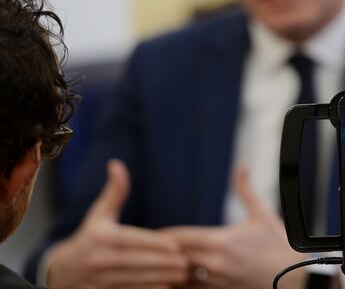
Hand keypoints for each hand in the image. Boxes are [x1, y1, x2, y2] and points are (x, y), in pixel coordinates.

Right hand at [47, 159, 189, 288]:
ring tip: (183, 275)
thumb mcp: (99, 214)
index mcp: (101, 237)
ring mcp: (100, 280)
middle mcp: (99, 259)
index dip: (155, 244)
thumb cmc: (89, 237)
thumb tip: (117, 164)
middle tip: (187, 263)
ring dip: (161, 278)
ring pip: (136, 280)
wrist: (61, 271)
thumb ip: (115, 191)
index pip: (133, 241)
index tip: (177, 246)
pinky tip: (167, 287)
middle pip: (138, 262)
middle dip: (164, 263)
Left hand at [162, 166, 307, 288]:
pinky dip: (186, 285)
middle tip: (150, 250)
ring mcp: (218, 282)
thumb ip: (245, 190)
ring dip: (174, 271)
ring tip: (161, 267)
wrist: (296, 277)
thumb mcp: (262, 214)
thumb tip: (242, 166)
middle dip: (166, 253)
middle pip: (176, 258)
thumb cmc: (278, 244)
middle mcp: (216, 263)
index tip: (155, 234)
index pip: (179, 237)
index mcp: (222, 241)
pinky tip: (182, 279)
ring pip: (182, 278)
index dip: (164, 235)